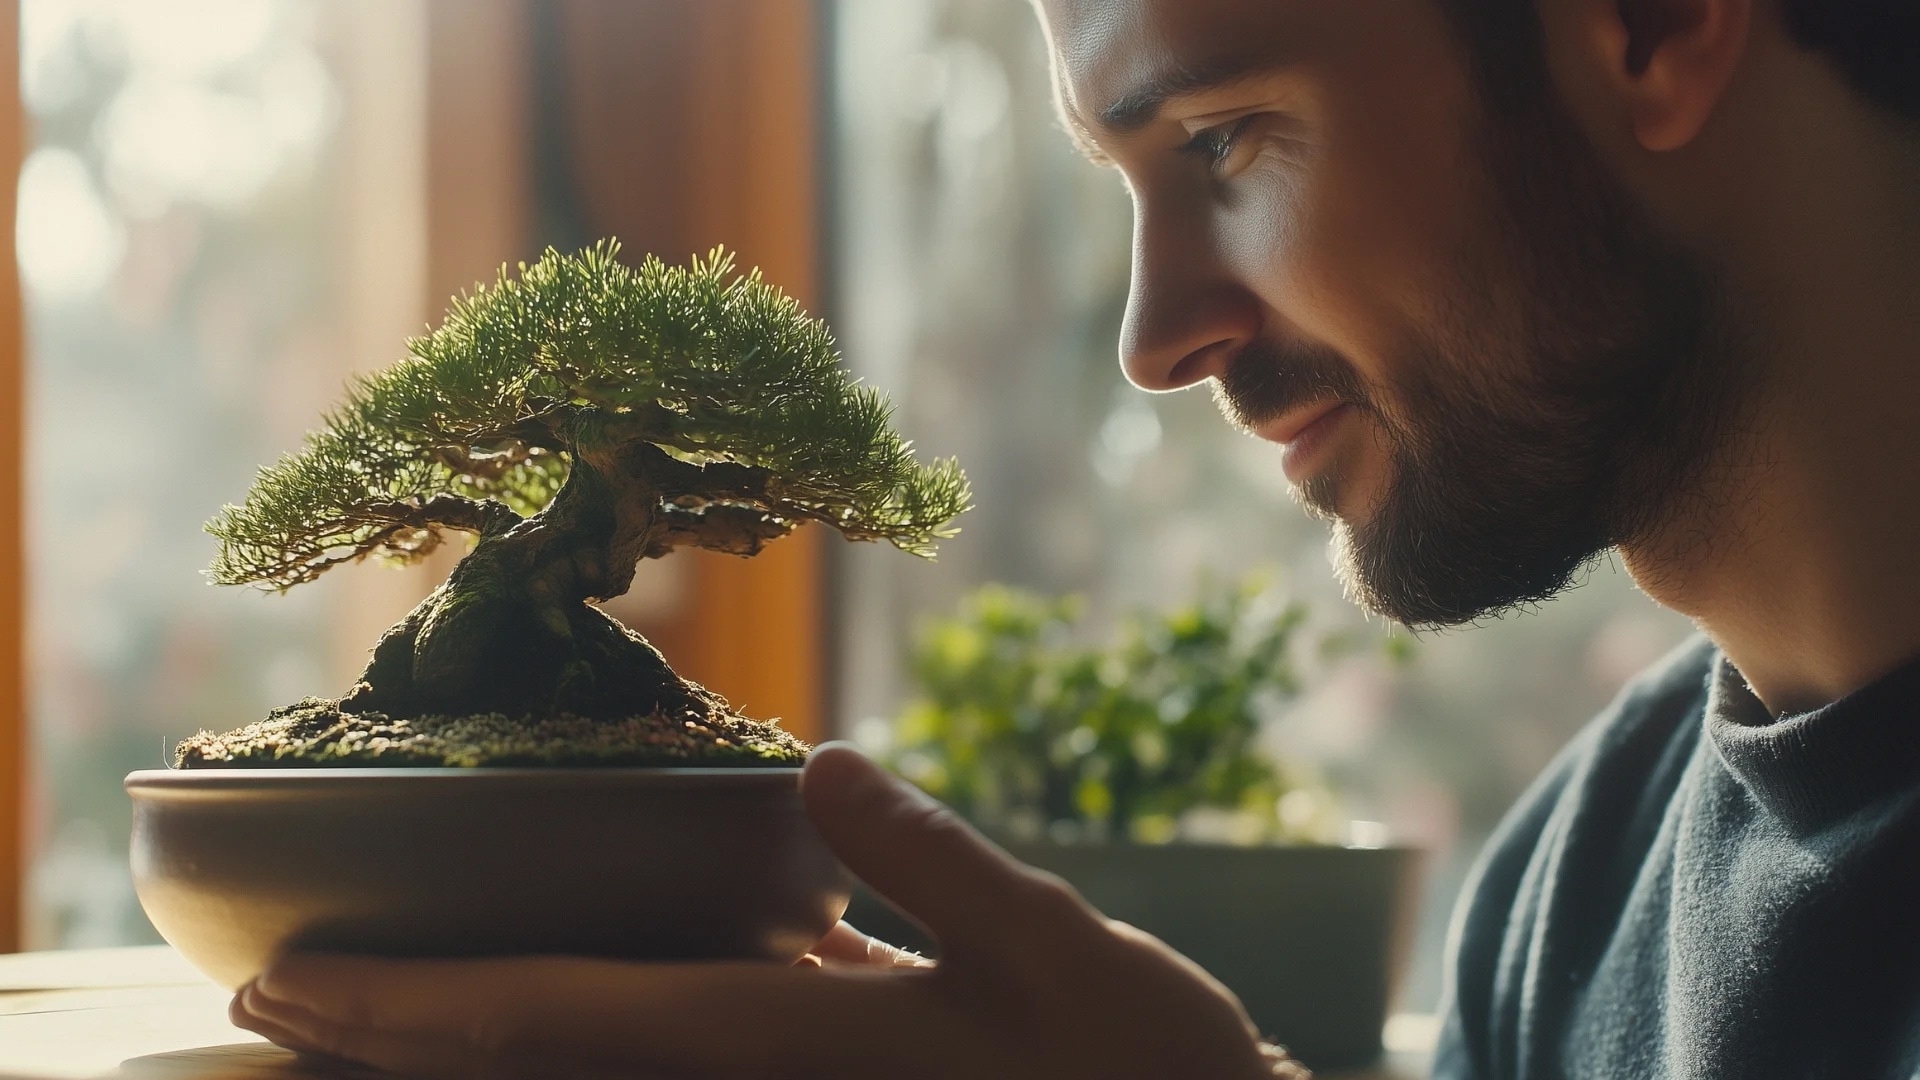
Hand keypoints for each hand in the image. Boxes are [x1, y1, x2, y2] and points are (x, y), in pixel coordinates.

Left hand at [231, 744, 1294, 1078]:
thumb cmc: (1140, 1072)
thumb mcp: (1054, 954)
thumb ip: (936, 867)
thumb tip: (826, 771)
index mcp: (790, 1047)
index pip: (561, 1024)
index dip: (412, 1008)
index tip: (286, 986)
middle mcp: (762, 1074)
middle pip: (540, 1053)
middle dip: (396, 1032)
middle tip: (263, 996)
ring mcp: (791, 1074)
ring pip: (593, 1048)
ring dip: (473, 1020)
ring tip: (379, 983)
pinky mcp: (834, 1058)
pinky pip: (678, 1026)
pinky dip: (594, 1000)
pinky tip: (593, 949)